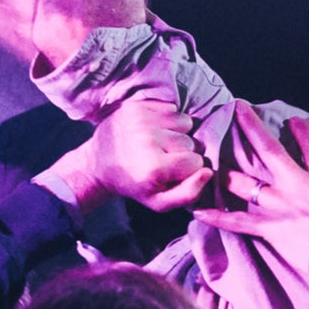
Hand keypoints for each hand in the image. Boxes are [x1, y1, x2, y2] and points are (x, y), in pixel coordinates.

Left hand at [51, 97, 213, 211]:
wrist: (100, 163)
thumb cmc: (134, 184)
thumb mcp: (159, 203)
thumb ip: (188, 194)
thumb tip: (208, 172)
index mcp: (154, 167)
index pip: (197, 162)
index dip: (189, 168)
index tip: (172, 171)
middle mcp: (148, 140)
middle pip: (191, 141)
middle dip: (182, 151)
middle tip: (163, 157)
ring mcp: (141, 119)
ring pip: (184, 121)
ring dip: (177, 132)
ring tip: (160, 142)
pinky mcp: (136, 105)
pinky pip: (172, 107)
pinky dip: (167, 118)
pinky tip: (154, 129)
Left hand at [193, 102, 308, 275]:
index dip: (301, 130)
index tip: (293, 121)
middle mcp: (297, 184)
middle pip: (269, 149)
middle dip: (252, 127)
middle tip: (238, 109)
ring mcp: (279, 205)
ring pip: (246, 182)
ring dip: (228, 171)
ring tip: (212, 160)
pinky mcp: (268, 227)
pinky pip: (237, 222)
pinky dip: (217, 217)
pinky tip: (197, 211)